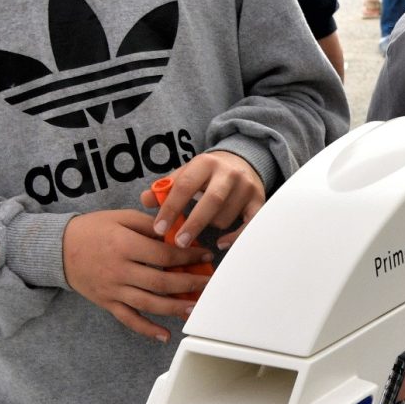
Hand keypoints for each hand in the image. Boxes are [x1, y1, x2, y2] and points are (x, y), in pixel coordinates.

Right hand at [64, 210, 213, 342]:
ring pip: (149, 304)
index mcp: (124, 246)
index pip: (164, 255)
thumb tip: (176, 233)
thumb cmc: (92, 230)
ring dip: (175, 308)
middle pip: (161, 282)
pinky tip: (165, 336)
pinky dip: (147, 329)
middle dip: (189, 284)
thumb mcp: (120, 218)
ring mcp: (113, 290)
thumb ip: (148, 225)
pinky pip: (129, 320)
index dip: (188, 257)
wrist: (58, 249)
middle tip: (208, 283)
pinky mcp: (107, 303)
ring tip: (195, 308)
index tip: (205, 255)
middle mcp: (119, 271)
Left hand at [150, 150, 264, 248]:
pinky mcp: (258, 201)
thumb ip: (165, 188)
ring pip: (225, 217)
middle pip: (211, 201)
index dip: (170, 208)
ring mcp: (246, 187)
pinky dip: (234, 237)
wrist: (242, 160)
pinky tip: (221, 243)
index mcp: (205, 163)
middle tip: (178, 242)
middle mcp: (228, 173)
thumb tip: (146, 200)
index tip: (159, 228)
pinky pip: (248, 225)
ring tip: (206, 221)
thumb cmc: (207, 174)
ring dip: (211, 226)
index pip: (185, 186)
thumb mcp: (185, 174)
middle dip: (194, 224)